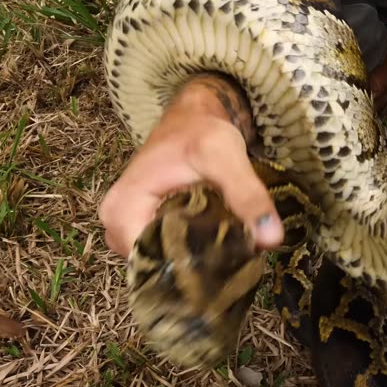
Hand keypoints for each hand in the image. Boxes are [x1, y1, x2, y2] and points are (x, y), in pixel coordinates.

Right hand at [99, 80, 283, 258]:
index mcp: (122, 210)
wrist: (192, 118)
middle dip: (195, 267)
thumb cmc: (200, 132)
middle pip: (155, 266)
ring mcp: (125, 231)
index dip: (190, 269)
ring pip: (161, 262)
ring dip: (194, 261)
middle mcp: (115, 226)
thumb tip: (271, 238)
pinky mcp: (142, 230)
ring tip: (227, 253)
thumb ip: (247, 196)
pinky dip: (189, 253)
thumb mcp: (224, 157)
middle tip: (233, 260)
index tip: (227, 265)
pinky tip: (215, 247)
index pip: (150, 262)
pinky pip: (164, 253)